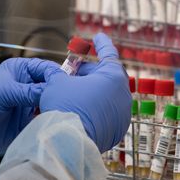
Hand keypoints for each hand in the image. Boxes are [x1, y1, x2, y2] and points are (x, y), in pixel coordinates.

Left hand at [0, 58, 58, 155]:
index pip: (46, 68)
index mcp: (21, 71)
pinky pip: (46, 118)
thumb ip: (29, 92)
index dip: (56, 75)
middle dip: (58, 92)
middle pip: (52, 86)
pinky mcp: (30, 120)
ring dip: (56, 107)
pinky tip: (54, 122)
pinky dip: (51, 120)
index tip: (65, 85)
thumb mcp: (3, 92)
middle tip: (66, 101)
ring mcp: (30, 103)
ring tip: (61, 112)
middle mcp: (28, 86)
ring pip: (51, 102)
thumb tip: (52, 92)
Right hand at [40, 33, 131, 151]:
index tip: (98, 36)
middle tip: (73, 72)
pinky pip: (107, 112)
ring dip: (91, 91)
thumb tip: (57, 74)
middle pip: (106, 76)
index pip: (108, 53)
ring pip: (106, 95)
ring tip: (73, 92)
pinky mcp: (118, 128)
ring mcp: (123, 112)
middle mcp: (123, 93)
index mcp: (113, 76)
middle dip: (89, 72)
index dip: (101, 43)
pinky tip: (80, 109)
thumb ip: (60, 73)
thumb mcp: (57, 82)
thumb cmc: (65, 107)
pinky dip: (96, 107)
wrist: (69, 142)